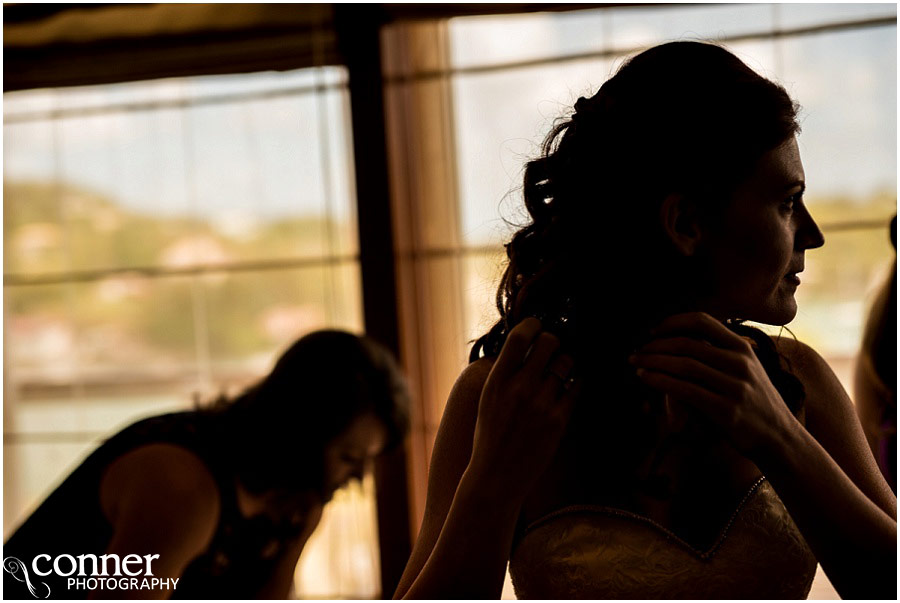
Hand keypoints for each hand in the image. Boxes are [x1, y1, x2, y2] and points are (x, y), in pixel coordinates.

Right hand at [468, 318, 580, 497]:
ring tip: (560, 371)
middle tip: (552, 350)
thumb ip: (505, 372)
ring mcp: (541, 404)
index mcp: (497, 380)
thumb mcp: (488, 399)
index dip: (533, 325)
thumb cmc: (490, 436)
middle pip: (550, 342)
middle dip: (554, 342)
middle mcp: (519, 388)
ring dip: (566, 362)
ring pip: (567, 362)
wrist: (495, 477)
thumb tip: (525, 345)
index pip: (520, 335)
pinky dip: (575, 382)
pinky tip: (570, 386)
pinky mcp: (559, 420)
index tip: (537, 328)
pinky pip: (576, 387)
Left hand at [629, 312, 797, 459]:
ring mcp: (735, 387)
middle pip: (687, 343)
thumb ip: (717, 353)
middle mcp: (740, 363)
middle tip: (637, 351)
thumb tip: (676, 340)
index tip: (653, 331)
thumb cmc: (753, 401)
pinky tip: (645, 378)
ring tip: (635, 363)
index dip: (673, 322)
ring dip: (653, 362)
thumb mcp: (744, 369)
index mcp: (742, 347)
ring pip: (683, 366)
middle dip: (656, 345)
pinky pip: (685, 390)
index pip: (702, 321)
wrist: (779, 438)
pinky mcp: (726, 410)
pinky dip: (660, 381)